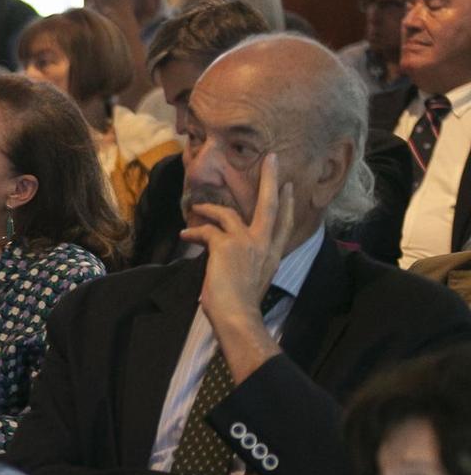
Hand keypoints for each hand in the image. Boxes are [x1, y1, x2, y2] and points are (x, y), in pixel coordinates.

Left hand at [187, 153, 290, 381]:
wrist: (238, 315)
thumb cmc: (242, 306)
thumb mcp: (254, 281)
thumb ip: (250, 264)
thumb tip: (233, 258)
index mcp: (273, 254)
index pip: (284, 223)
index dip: (287, 203)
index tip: (288, 187)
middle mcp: (265, 244)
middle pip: (271, 204)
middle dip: (271, 179)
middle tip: (272, 159)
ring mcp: (247, 242)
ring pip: (229, 213)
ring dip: (210, 209)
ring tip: (197, 208)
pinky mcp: (227, 245)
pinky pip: (207, 230)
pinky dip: (194, 231)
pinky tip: (185, 234)